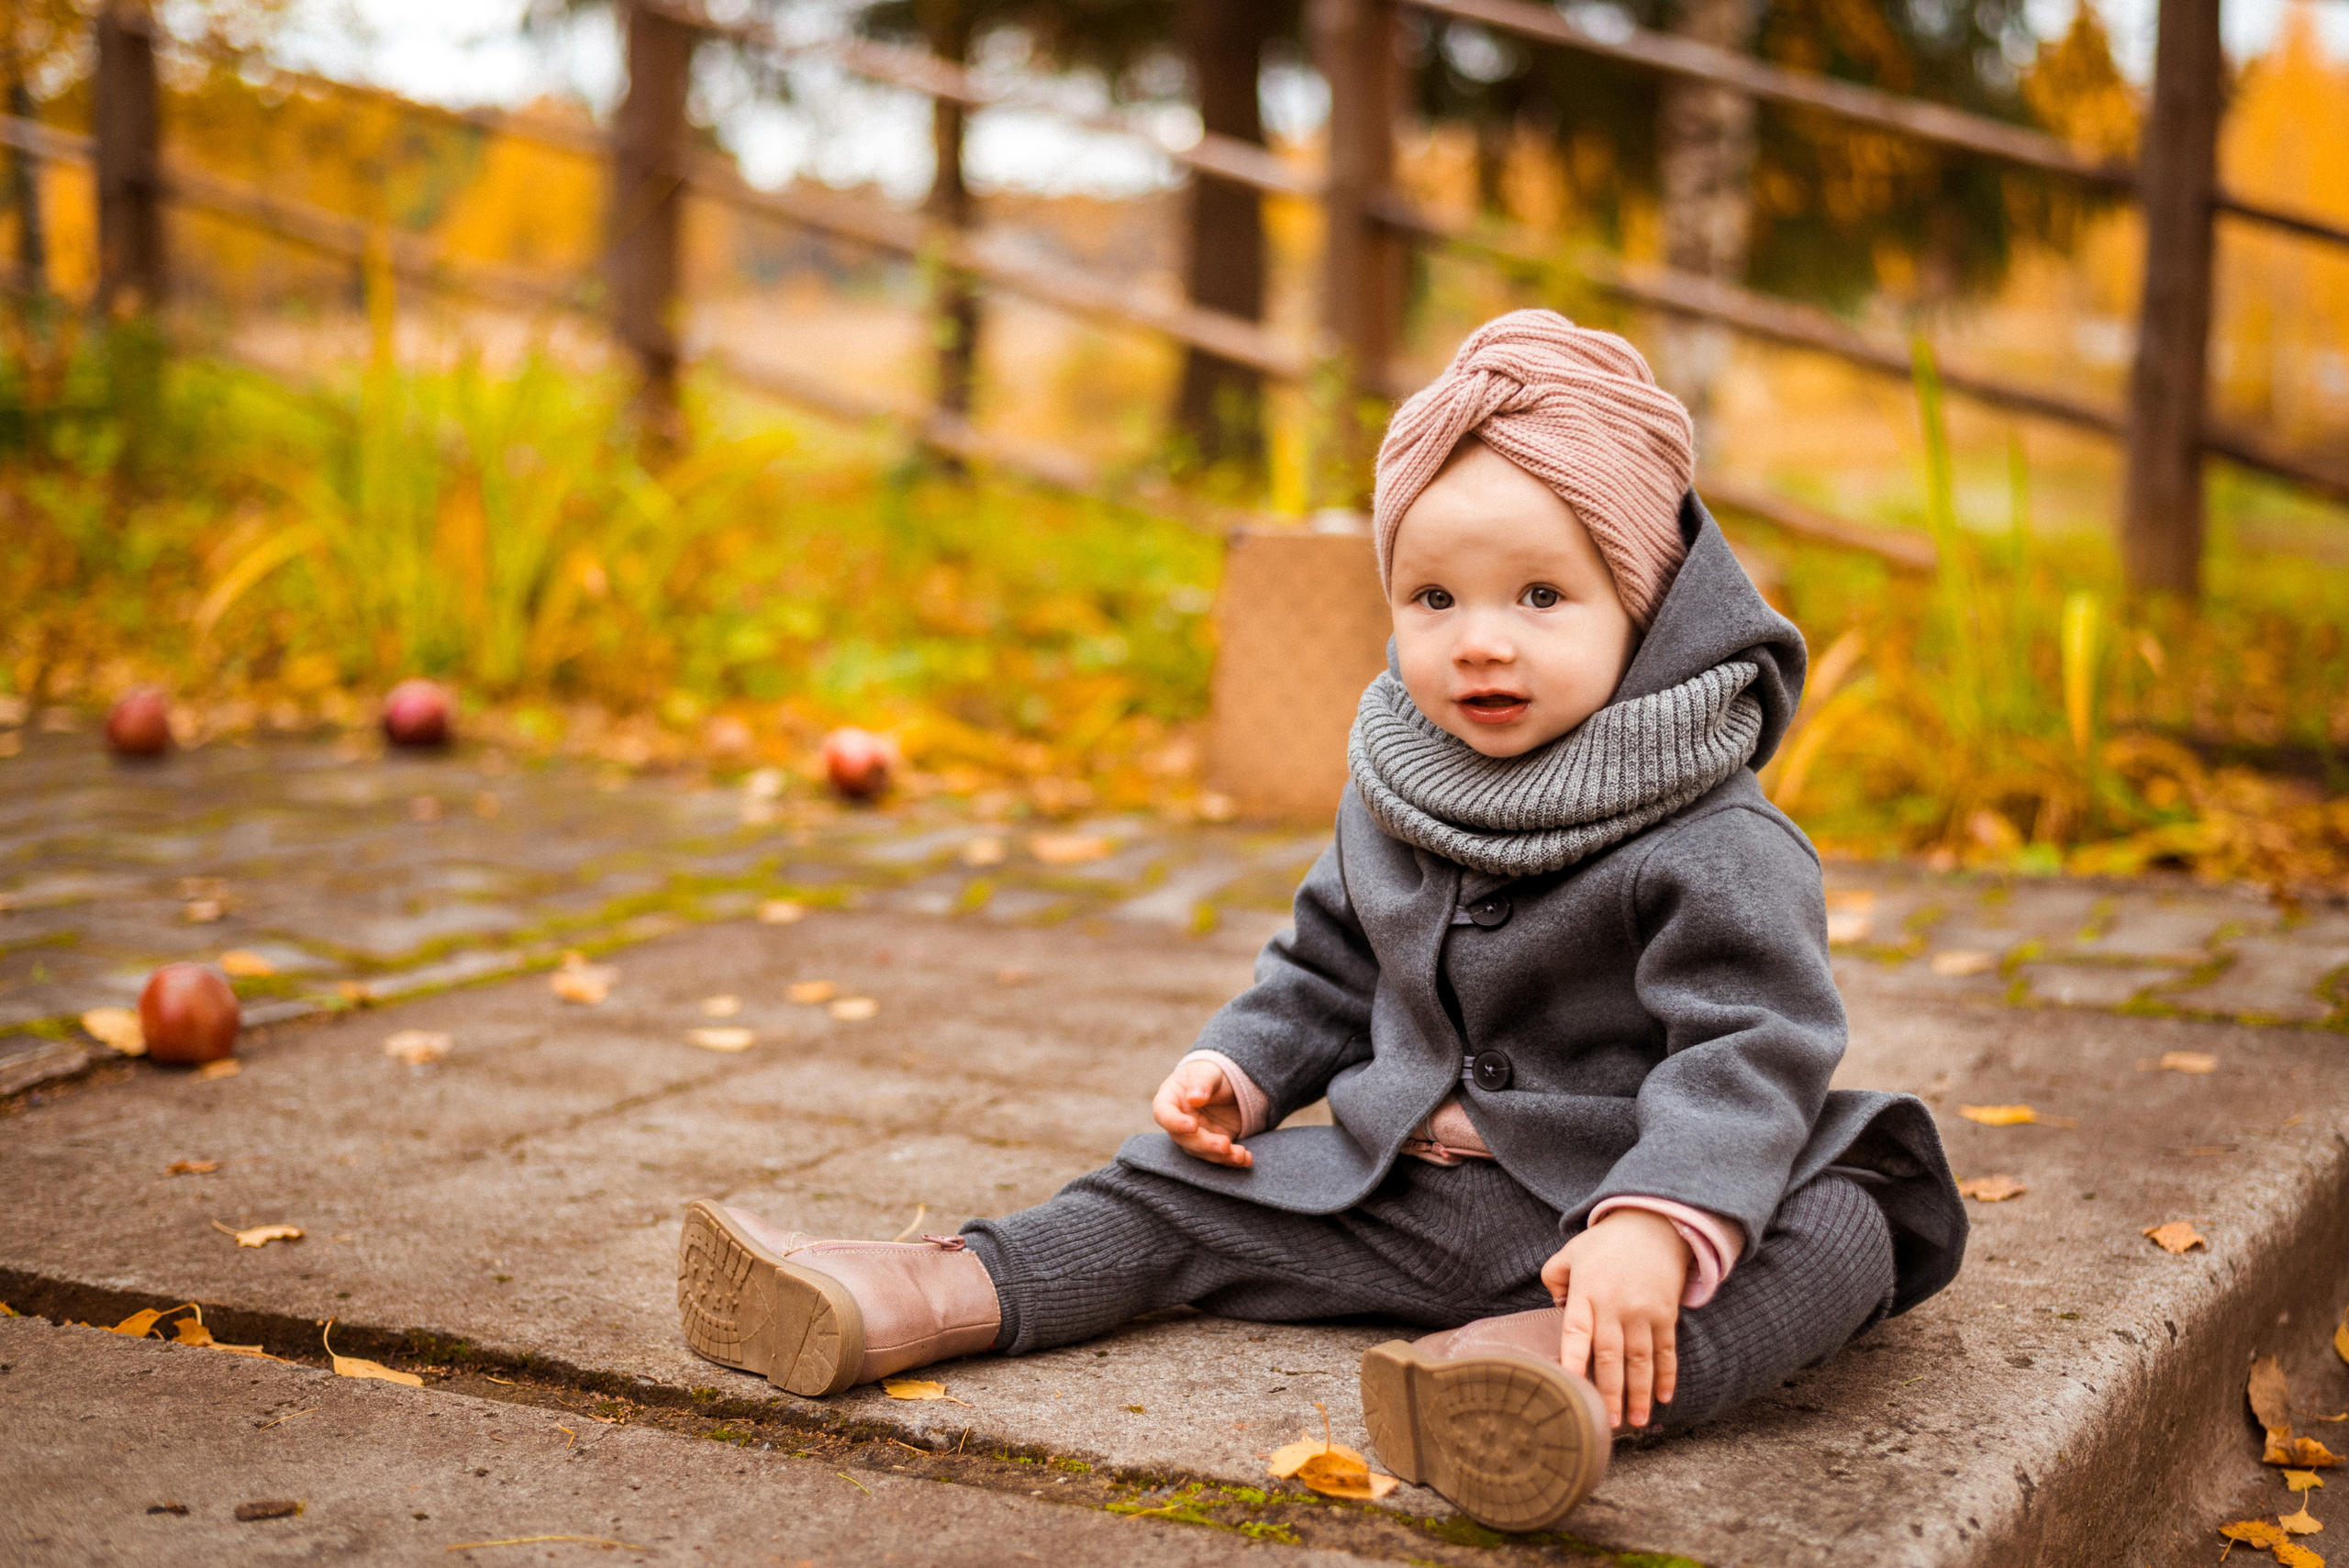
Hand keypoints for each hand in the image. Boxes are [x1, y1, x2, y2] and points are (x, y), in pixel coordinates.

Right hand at [1151, 1058, 1252, 1167]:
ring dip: (1221, 1156)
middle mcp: (1178, 1123)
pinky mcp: (1213, 1144)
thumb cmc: (1209, 1074)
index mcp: (1169, 1100)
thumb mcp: (1206, 1072)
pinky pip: (1220, 1156)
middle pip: (1185, 1140)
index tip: (1192, 1126)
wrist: (1226, 1083)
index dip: (1175, 1123)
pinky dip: (1233, 1159)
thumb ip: (1200, 1083)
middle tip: (1224, 1145)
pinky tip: (1246, 1159)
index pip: (1163, 1114)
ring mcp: (1195, 1136)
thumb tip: (1194, 1098)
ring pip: (1203, 1152)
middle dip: (1205, 1145)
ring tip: (1240, 1155)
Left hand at [1540, 1209, 1691, 1429]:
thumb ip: (1553, 1278)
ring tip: (1636, 1421)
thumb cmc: (1604, 1244)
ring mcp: (1643, 1311)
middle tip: (1608, 1422)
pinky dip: (1667, 1375)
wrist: (1652, 1224)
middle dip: (1610, 1392)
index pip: (1576, 1332)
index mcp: (1586, 1293)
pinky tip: (1664, 1397)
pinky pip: (1667, 1350)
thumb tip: (1554, 1308)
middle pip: (1611, 1355)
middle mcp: (1615, 1305)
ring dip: (1639, 1393)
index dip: (1574, 1361)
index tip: (1571, 1387)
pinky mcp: (1665, 1313)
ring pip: (1641, 1359)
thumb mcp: (1570, 1253)